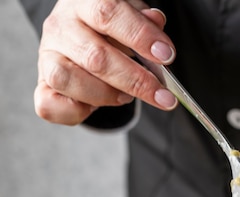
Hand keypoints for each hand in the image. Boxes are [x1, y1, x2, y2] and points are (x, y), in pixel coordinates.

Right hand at [34, 0, 176, 124]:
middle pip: (95, 56)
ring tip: (126, 97)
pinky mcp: (42, 85)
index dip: (139, 36)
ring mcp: (47, 57)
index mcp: (83, 3)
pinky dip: (76, 112)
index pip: (107, 13)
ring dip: (106, 95)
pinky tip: (97, 107)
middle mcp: (60, 27)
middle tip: (163, 96)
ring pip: (67, 80)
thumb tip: (155, 21)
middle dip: (136, 81)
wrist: (82, 37)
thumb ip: (143, 21)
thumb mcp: (131, 16)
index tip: (166, 56)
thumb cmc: (111, 28)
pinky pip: (50, 105)